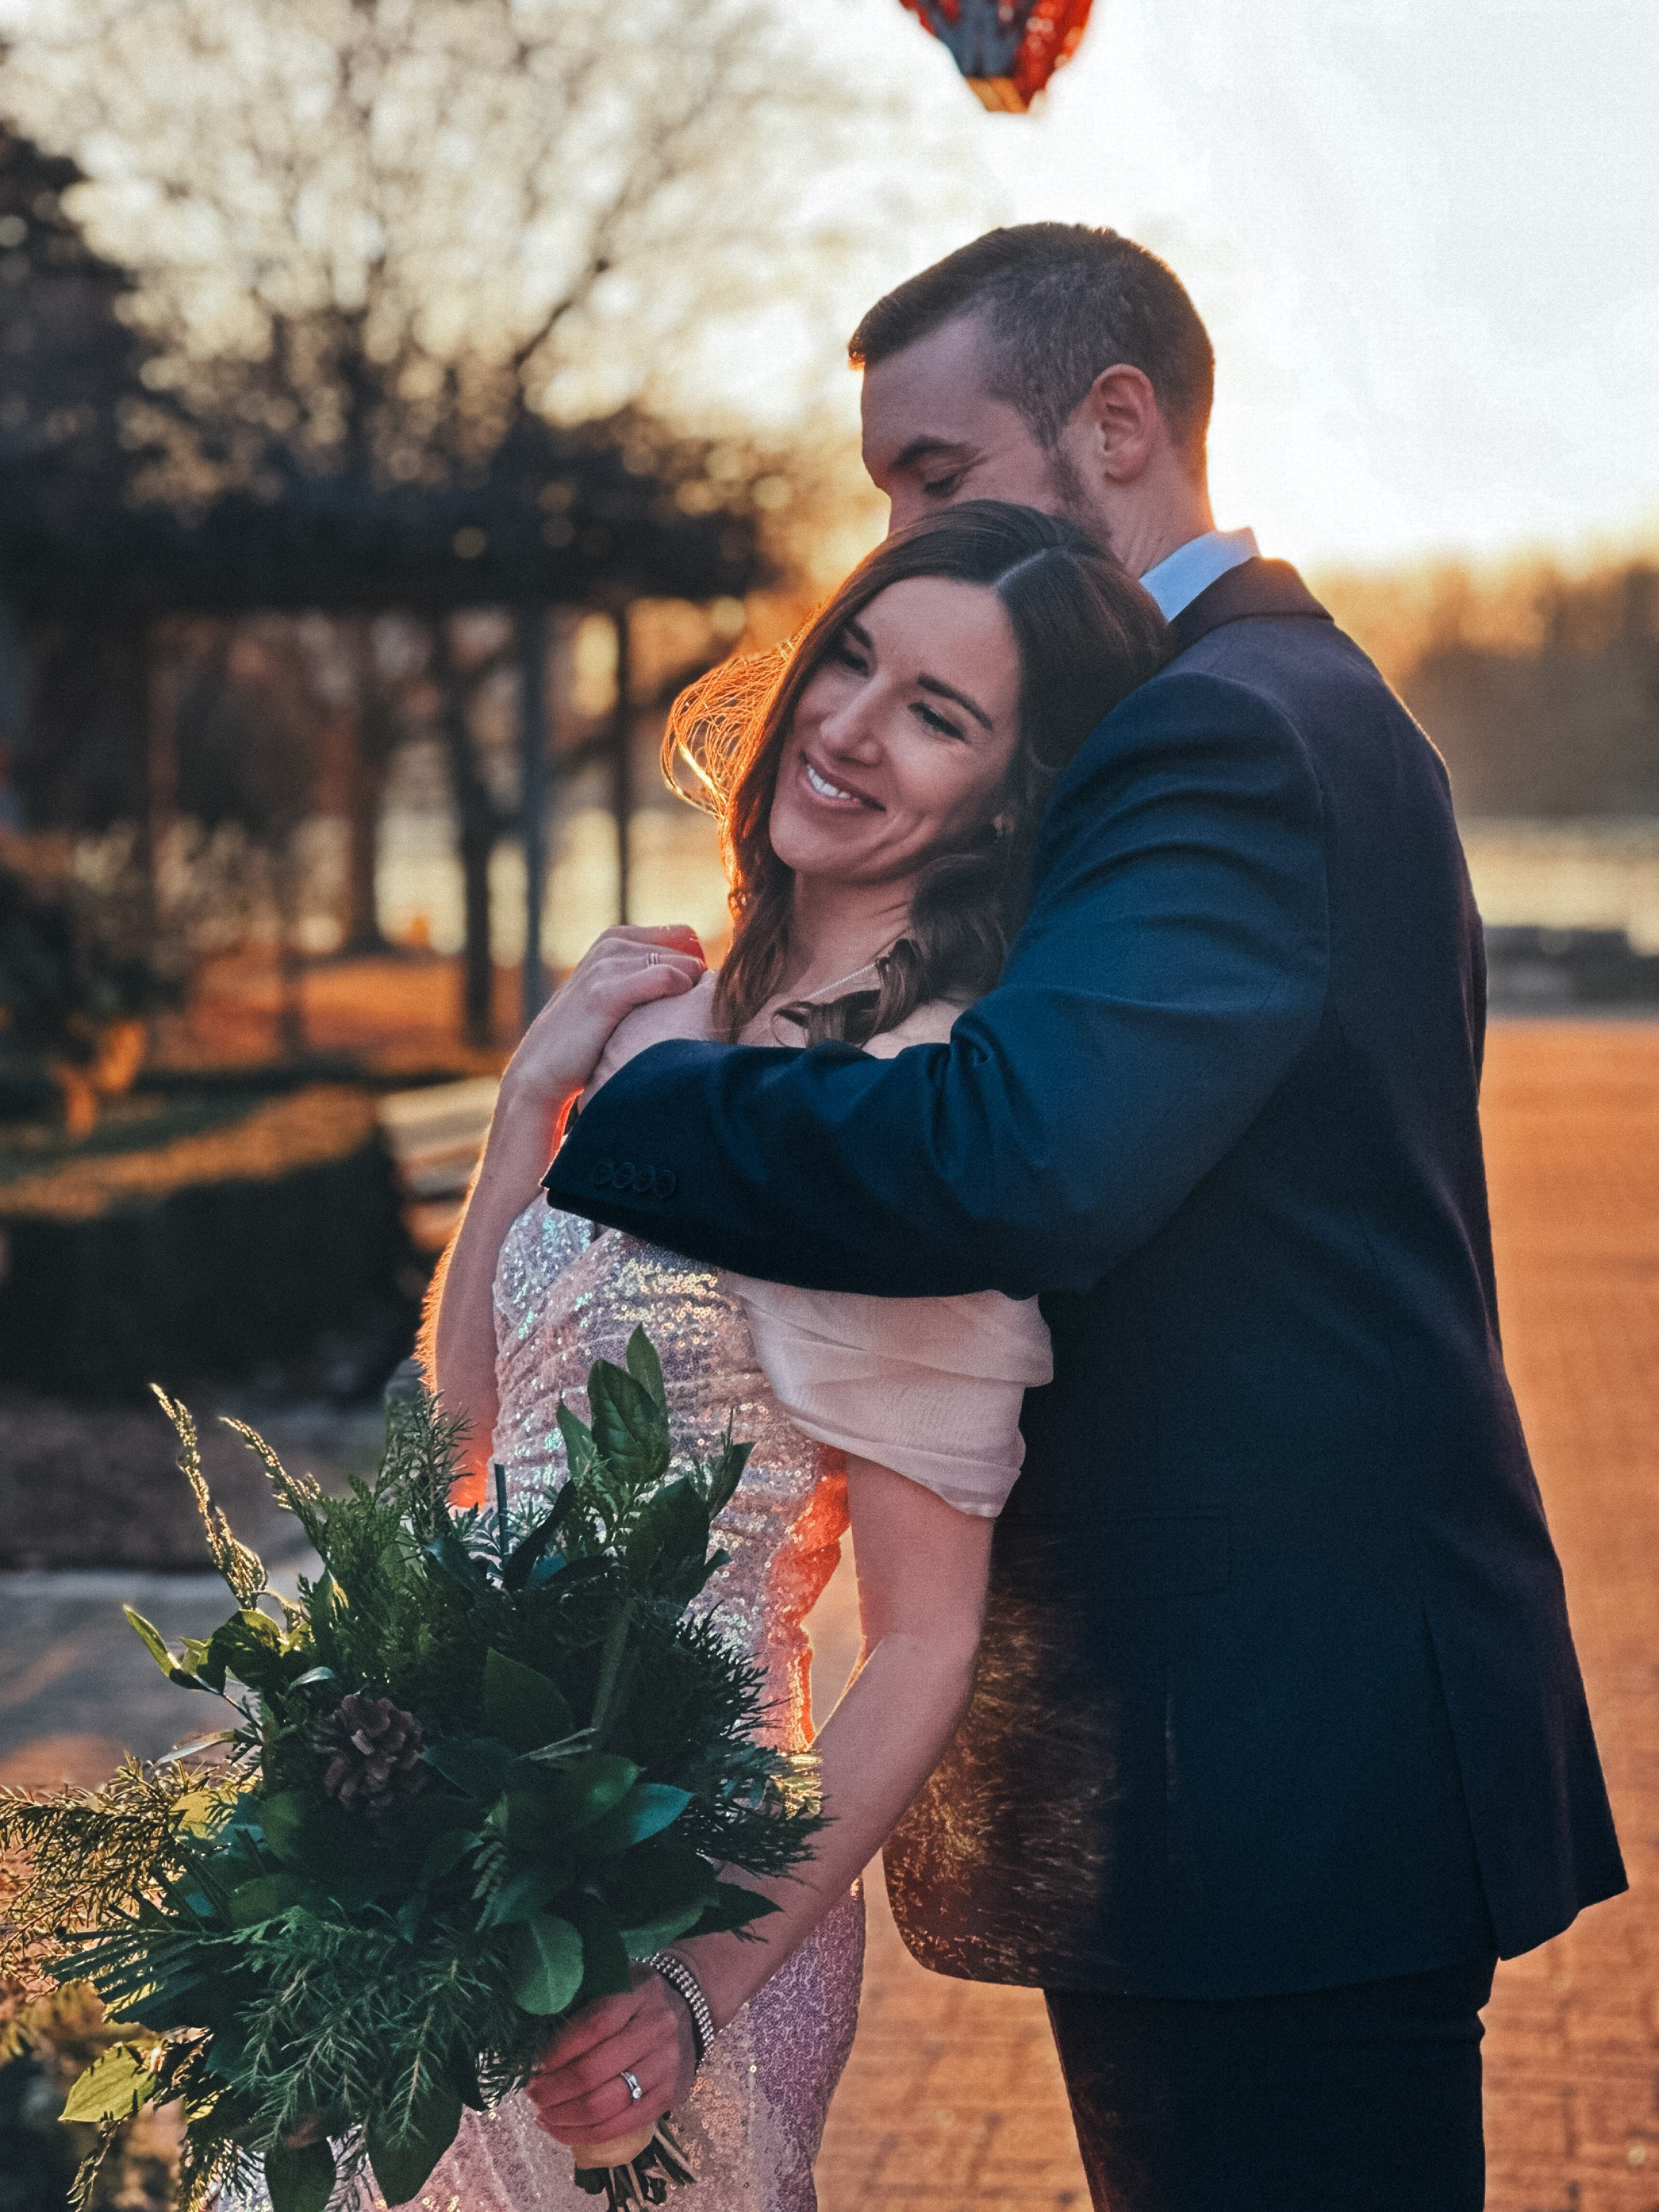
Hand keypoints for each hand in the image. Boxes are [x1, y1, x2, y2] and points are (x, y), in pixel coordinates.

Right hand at [500, 926, 704, 1113]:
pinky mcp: (605, 992)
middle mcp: (612, 945)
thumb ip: (646, 974)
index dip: (697, 968)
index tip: (692, 1003)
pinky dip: (677, 998)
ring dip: (689, 997)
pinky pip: (665, 979)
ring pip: (682, 966)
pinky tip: (668, 1024)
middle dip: (696, 985)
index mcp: (616, 939)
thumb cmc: (589, 1039)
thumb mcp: (616, 992)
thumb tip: (701, 972)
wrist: (542, 1070)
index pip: (685, 936)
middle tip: (686, 1020)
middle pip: (688, 952)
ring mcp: (606, 965)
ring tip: (676, 1027)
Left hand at [525, 1966, 697, 2144]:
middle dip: (554, 2090)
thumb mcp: (615, 1979)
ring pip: (606, 2106)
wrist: (691, 2004)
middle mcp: (657, 2030)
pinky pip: (620, 2126)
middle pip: (595, 2072)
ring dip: (564, 2118)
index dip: (558, 2051)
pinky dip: (584, 2134)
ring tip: (543, 2114)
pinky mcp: (669, 2096)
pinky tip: (561, 2129)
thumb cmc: (638, 1994)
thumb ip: (581, 2000)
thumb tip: (532, 2037)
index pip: (594, 2026)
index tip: (535, 2065)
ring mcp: (666, 2066)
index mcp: (640, 1994)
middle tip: (533, 2094)